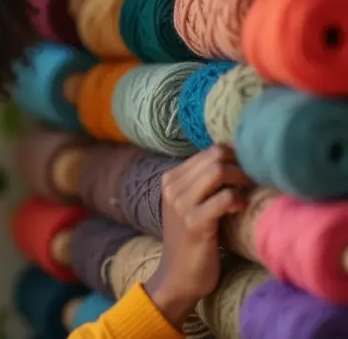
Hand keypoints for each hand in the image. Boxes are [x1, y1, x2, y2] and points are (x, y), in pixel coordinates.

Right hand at [144, 145, 252, 327]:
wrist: (178, 276)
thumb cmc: (192, 239)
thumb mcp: (190, 205)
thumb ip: (204, 183)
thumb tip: (239, 160)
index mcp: (171, 178)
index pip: (210, 150)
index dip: (236, 156)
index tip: (251, 169)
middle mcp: (172, 186)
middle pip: (215, 155)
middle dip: (241, 164)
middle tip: (255, 180)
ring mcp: (181, 204)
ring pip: (217, 172)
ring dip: (241, 179)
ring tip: (249, 192)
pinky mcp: (194, 223)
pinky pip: (223, 199)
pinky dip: (237, 200)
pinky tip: (241, 208)